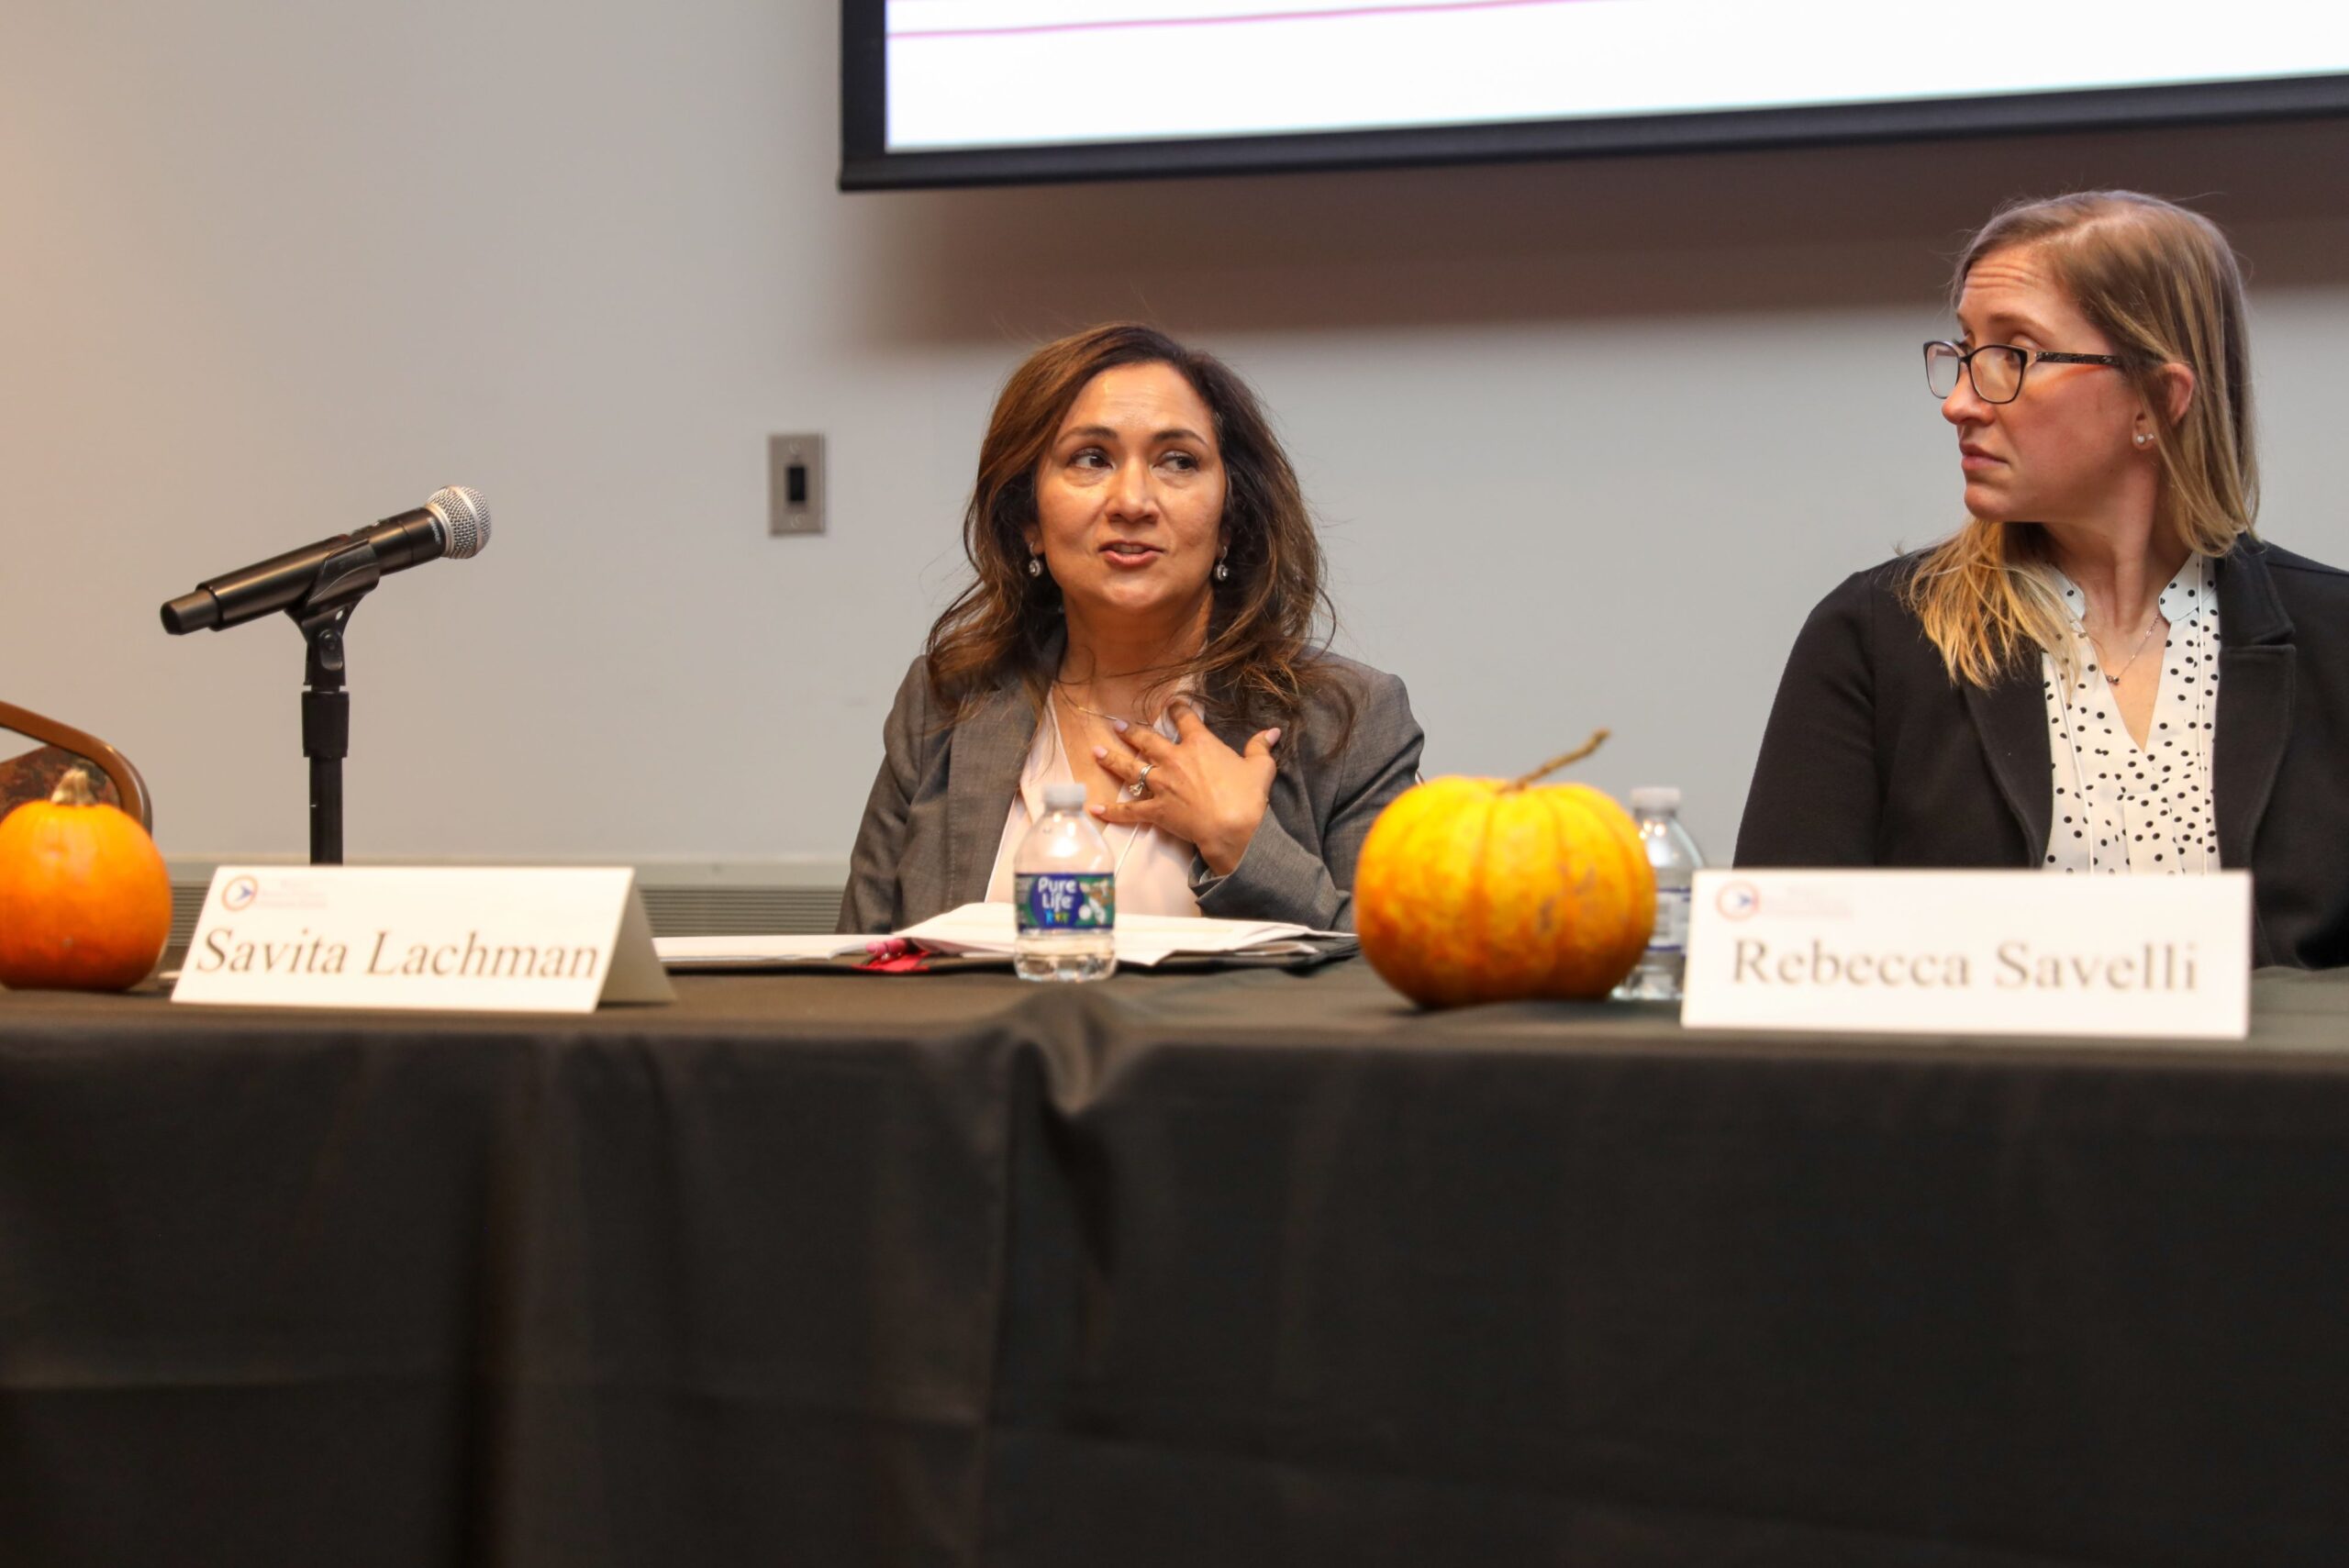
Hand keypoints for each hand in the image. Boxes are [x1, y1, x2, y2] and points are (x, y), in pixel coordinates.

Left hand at [1090, 702, 1280, 877]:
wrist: (1234, 828)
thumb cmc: (1248, 796)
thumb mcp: (1260, 767)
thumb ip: (1261, 747)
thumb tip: (1272, 732)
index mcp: (1199, 745)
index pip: (1184, 718)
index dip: (1176, 709)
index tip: (1171, 704)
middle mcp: (1174, 760)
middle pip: (1146, 740)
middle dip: (1130, 731)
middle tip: (1116, 725)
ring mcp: (1162, 785)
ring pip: (1130, 769)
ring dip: (1112, 759)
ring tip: (1096, 751)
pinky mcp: (1156, 810)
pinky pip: (1129, 810)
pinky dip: (1112, 811)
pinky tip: (1095, 808)